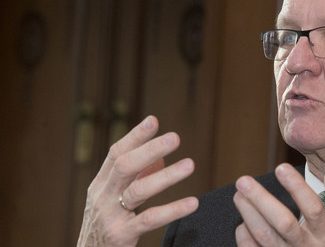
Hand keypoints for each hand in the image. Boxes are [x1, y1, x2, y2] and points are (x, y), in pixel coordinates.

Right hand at [77, 116, 198, 246]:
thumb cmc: (106, 228)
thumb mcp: (113, 200)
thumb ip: (135, 179)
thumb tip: (160, 157)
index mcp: (100, 185)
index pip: (116, 154)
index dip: (135, 136)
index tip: (154, 121)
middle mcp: (102, 197)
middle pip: (125, 166)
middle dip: (150, 149)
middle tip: (175, 137)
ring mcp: (110, 216)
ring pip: (139, 190)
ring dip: (166, 176)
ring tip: (190, 164)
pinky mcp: (121, 236)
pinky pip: (149, 219)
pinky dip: (172, 210)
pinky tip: (192, 202)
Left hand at [234, 159, 324, 245]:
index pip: (313, 209)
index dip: (297, 188)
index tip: (282, 168)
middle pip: (283, 223)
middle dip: (261, 200)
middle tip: (244, 181)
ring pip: (264, 236)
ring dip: (249, 214)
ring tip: (239, 194)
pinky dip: (244, 234)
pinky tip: (244, 221)